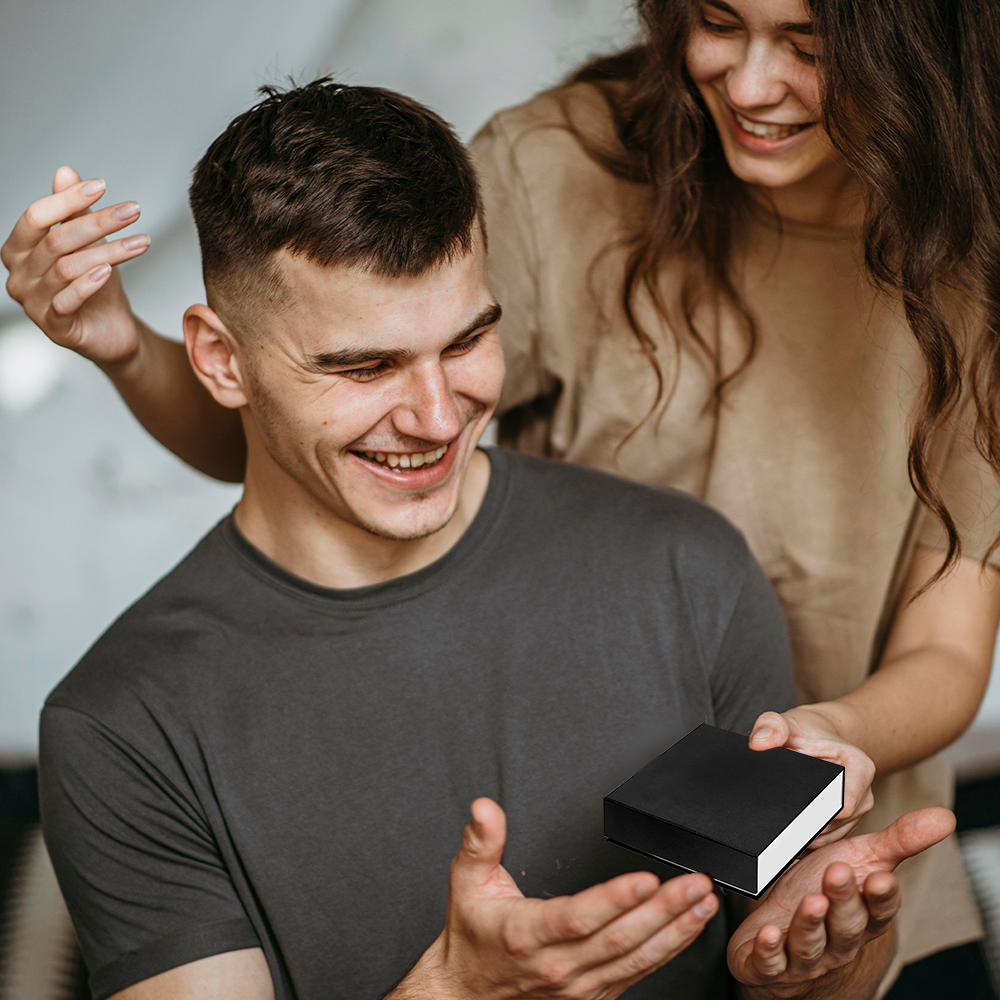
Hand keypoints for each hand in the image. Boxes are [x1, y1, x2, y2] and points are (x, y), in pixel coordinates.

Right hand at [2, 166, 146, 366]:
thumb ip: (73, 212)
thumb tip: (65, 172)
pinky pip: (66, 301)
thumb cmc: (96, 285)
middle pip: (56, 240)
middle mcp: (18, 275)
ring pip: (66, 268)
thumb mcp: (88, 244)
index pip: (36, 217)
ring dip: (108, 252)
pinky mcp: (54, 327)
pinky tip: (108, 271)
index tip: (102, 185)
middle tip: (133, 211)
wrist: (113, 329)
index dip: (68, 199)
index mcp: (18, 250)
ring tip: (141, 242)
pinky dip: (88, 284)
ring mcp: (33, 303)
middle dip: (98, 223)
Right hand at [396, 798, 719, 999]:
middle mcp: (558, 965)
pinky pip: (636, 973)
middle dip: (664, 910)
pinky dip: (666, 951)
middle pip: (620, 938)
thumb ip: (480, 841)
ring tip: (702, 904)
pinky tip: (685, 930)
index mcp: (528, 933)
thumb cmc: (473, 937)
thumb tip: (485, 808)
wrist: (465, 995)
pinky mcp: (593, 995)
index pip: (579, 916)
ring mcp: (579, 985)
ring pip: (635, 959)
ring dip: (675, 931)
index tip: (646, 879)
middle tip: (695, 885)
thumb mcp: (466, 882)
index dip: (615, 899)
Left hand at [728, 806, 954, 993]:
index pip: (878, 909)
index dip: (880, 896)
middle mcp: (838, 939)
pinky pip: (771, 962)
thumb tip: (945, 817)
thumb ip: (898, 840)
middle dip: (843, 900)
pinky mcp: (771, 964)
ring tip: (810, 901)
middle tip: (837, 872)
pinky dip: (769, 951)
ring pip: (811, 944)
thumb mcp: (860, 859)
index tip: (880, 878)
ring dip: (810, 924)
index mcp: (862, 915)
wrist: (782, 928)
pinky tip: (768, 935)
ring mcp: (805, 954)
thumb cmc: (822, 887)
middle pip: (846, 925)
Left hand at [750, 706, 874, 845]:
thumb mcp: (785, 723)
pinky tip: (791, 838)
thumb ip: (770, 727)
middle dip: (810, 829)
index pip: (842, 805)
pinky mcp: (849, 822)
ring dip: (811, 839)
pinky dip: (812, 840)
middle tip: (779, 830)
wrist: (814, 737)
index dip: (816, 815)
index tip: (790, 817)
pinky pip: (831, 839)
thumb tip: (758, 743)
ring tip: (782, 836)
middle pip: (838, 824)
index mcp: (859, 767)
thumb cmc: (802, 731)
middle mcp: (864, 792)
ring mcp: (858, 810)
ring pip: (835, 836)